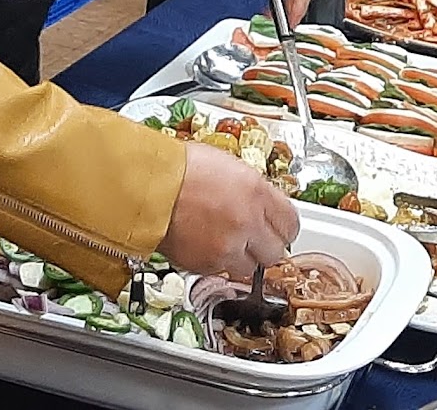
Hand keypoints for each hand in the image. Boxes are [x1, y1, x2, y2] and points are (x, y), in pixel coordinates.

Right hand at [159, 142, 299, 277]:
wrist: (146, 186)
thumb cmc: (178, 168)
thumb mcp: (227, 166)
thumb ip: (251, 190)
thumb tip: (260, 205)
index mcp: (257, 193)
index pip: (291, 223)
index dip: (284, 227)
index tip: (279, 228)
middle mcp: (248, 223)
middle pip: (276, 252)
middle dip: (266, 246)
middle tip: (255, 238)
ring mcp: (227, 247)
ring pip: (249, 268)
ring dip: (242, 257)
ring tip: (226, 242)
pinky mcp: (205, 265)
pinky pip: (221, 271)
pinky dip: (216, 262)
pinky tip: (205, 244)